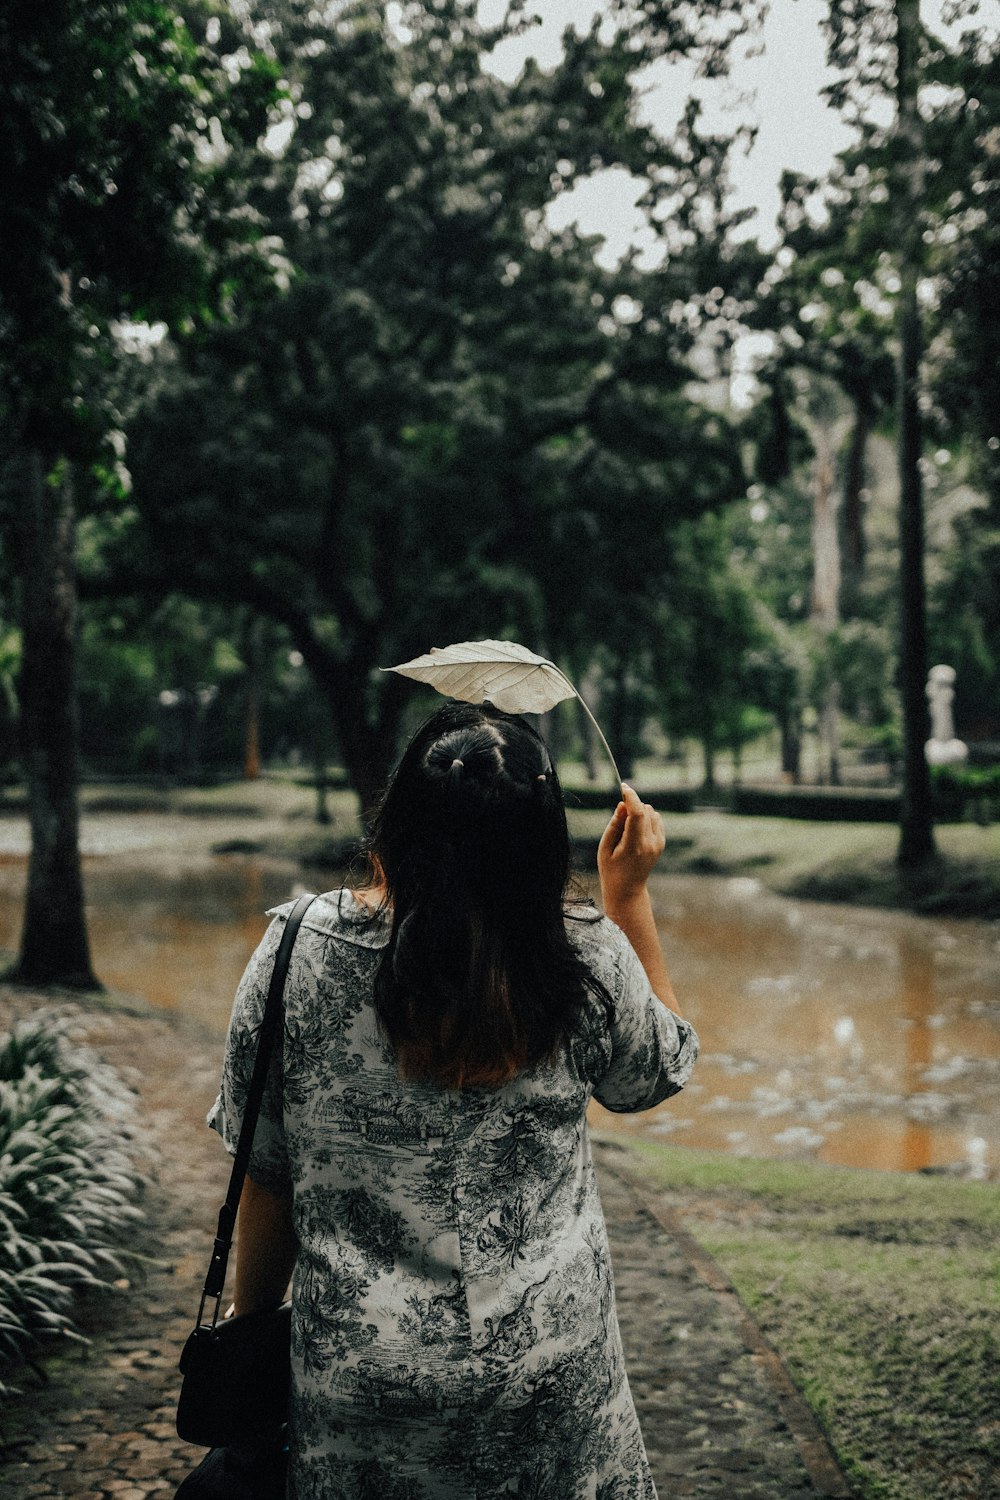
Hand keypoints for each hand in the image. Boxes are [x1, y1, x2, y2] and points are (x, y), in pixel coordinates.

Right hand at [597, 784, 664, 909]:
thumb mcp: (605, 847)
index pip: (638, 814)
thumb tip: (623, 804)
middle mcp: (651, 843)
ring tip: (627, 829)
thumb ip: (615, 824)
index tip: (623, 787)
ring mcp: (659, 844)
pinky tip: (636, 831)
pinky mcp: (662, 843)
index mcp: (635, 846)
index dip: (631, 797)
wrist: (627, 889)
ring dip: (639, 813)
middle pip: (645, 810)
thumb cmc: (611, 869)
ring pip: (652, 812)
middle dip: (632, 807)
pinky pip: (656, 819)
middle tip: (619, 818)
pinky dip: (646, 818)